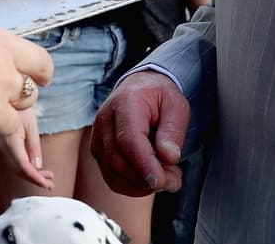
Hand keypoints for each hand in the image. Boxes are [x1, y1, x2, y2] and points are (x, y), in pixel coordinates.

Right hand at [0, 107, 54, 189]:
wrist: (4, 96)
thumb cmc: (19, 106)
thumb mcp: (31, 124)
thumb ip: (34, 146)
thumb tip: (37, 166)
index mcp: (11, 142)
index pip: (24, 167)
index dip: (36, 178)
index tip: (47, 185)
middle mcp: (4, 148)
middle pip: (20, 170)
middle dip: (36, 179)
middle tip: (51, 184)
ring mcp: (3, 147)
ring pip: (17, 167)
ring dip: (32, 174)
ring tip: (48, 177)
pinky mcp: (5, 145)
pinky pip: (15, 161)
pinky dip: (26, 167)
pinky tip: (36, 168)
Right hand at [90, 71, 188, 195]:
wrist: (140, 88)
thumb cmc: (158, 96)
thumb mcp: (176, 105)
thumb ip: (174, 130)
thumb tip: (169, 157)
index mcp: (126, 103)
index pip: (128, 141)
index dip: (144, 165)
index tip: (162, 181)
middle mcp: (105, 120)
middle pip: (118, 161)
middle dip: (147, 179)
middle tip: (174, 181)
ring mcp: (98, 137)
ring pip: (113, 173)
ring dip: (141, 185)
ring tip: (166, 178)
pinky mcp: (98, 151)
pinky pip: (111, 177)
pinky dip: (131, 186)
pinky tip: (150, 179)